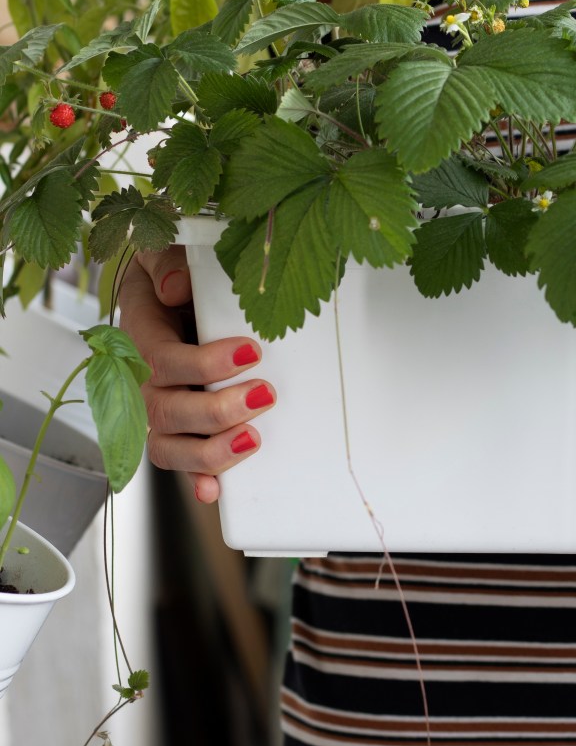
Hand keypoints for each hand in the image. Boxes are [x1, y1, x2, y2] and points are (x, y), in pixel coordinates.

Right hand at [117, 246, 274, 502]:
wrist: (174, 296)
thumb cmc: (174, 277)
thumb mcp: (166, 253)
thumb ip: (167, 262)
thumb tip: (175, 287)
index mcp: (140, 335)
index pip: (162, 358)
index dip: (203, 363)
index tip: (251, 351)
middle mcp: (144, 381)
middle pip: (167, 410)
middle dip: (217, 410)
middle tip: (265, 394)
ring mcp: (159, 410)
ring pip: (170, 447)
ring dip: (211, 452)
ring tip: (253, 439)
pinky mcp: (180, 430)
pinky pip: (181, 464)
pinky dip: (198, 481)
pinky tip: (218, 493)